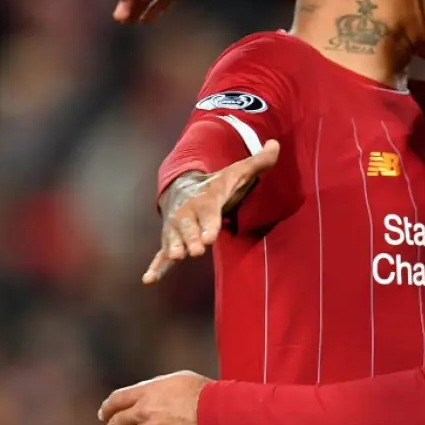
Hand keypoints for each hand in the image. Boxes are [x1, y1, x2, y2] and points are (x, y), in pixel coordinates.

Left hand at [98, 371, 210, 424]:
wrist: (216, 411)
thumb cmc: (203, 391)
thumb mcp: (178, 379)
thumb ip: (160, 388)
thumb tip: (152, 393)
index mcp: (147, 392)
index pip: (117, 399)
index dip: (107, 408)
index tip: (103, 415)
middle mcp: (145, 411)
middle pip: (117, 423)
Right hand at [145, 139, 279, 283]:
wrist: (183, 188)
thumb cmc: (217, 184)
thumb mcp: (238, 171)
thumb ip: (258, 162)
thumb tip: (276, 144)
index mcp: (205, 200)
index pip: (207, 213)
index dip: (209, 224)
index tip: (210, 237)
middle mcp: (187, 214)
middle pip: (188, 228)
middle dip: (192, 238)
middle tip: (196, 250)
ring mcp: (176, 229)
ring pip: (173, 241)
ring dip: (174, 249)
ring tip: (177, 257)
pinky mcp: (169, 242)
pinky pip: (160, 255)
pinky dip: (155, 267)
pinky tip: (148, 280)